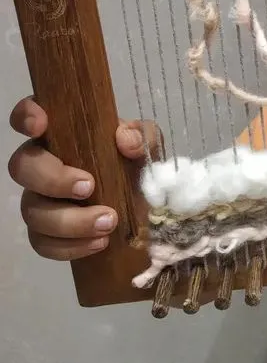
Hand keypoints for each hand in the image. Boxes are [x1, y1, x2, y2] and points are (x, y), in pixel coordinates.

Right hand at [7, 97, 154, 259]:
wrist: (146, 207)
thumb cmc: (136, 165)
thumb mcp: (147, 146)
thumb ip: (141, 136)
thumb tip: (125, 141)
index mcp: (62, 134)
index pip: (29, 116)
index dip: (26, 116)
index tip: (40, 125)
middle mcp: (43, 164)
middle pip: (22, 166)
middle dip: (53, 179)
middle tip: (89, 187)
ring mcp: (40, 200)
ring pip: (32, 210)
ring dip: (70, 220)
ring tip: (109, 221)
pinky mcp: (46, 233)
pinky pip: (42, 243)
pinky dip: (71, 246)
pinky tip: (99, 243)